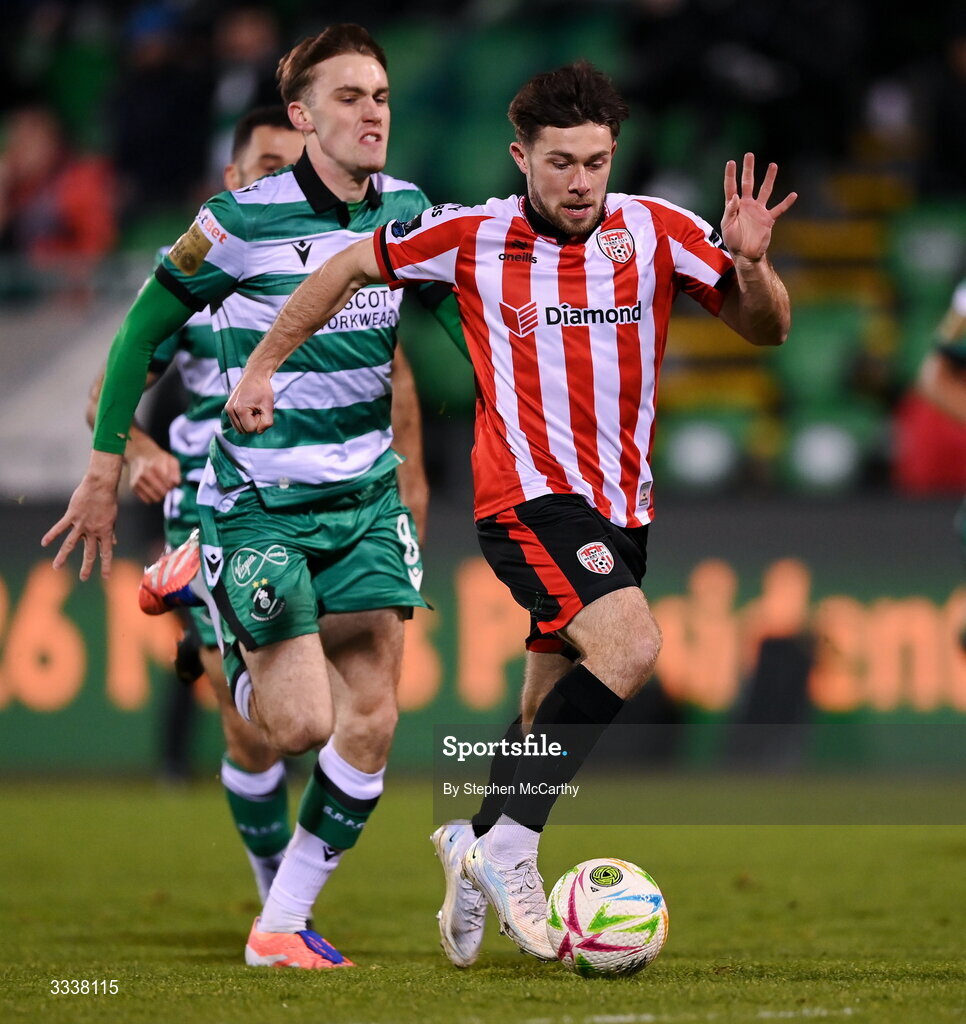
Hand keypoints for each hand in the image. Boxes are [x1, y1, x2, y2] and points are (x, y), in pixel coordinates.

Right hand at [41, 453, 122, 579]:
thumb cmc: (108, 500)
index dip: (106, 565)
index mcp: (105, 532)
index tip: (105, 577)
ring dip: (63, 556)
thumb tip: (114, 543)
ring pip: (71, 544)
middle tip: (83, 578)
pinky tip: (44, 543)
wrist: (101, 485)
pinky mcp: (72, 516)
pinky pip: (60, 527)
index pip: (106, 552)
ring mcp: (81, 524)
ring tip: (57, 567)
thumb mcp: (112, 518)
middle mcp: (93, 531)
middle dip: (87, 566)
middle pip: (89, 552)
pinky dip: (52, 534)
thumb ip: (110, 532)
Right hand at [128, 446, 179, 502]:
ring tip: (160, 487)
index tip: (171, 482)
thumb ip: (176, 472)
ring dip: (160, 495)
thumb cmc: (157, 458)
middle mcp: (145, 474)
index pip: (168, 484)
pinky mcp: (133, 487)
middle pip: (162, 492)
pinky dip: (152, 497)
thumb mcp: (171, 460)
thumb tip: (175, 484)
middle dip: (167, 490)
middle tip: (166, 485)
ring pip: (155, 498)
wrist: (139, 453)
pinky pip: (147, 500)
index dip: (172, 485)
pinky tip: (153, 490)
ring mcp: (138, 481)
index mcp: (155, 466)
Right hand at [225, 372, 274, 433]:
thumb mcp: (269, 406)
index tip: (261, 410)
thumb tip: (259, 432)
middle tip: (258, 410)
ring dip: (249, 423)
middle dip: (254, 423)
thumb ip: (267, 422)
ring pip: (240, 429)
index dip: (259, 422)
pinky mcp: (228, 409)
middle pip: (244, 431)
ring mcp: (227, 409)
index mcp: (239, 409)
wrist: (254, 376)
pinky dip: (244, 420)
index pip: (251, 429)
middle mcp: (230, 410)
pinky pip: (237, 424)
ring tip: (253, 410)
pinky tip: (249, 410)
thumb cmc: (263, 390)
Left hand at [722, 153, 796, 261]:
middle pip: (748, 183)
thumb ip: (730, 211)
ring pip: (765, 190)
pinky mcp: (768, 219)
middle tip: (749, 154)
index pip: (732, 187)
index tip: (731, 162)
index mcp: (735, 206)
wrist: (746, 254)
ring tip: (773, 165)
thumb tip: (735, 196)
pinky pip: (779, 208)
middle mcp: (747, 204)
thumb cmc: (733, 241)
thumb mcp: (727, 226)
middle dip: (749, 169)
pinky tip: (794, 195)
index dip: (731, 175)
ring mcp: (758, 210)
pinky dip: (786, 203)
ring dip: (769, 178)